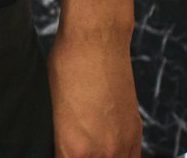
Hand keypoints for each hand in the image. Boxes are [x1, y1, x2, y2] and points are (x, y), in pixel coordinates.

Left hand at [48, 27, 141, 157]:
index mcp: (73, 149)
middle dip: (81, 157)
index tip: (60, 151)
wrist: (96, 41)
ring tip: (91, 149)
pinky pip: (131, 157)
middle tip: (75, 148)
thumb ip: (61, 139)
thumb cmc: (65, 67)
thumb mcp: (51, 108)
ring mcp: (122, 143)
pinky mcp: (135, 131)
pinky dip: (119, 156)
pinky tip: (108, 151)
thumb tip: (63, 147)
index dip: (62, 157)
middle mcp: (102, 153)